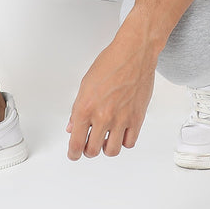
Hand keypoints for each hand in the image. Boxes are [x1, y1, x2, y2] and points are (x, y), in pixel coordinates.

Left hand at [66, 28, 157, 159]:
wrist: (134, 54)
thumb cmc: (110, 62)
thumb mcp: (85, 84)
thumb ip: (77, 108)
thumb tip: (72, 125)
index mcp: (85, 107)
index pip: (76, 142)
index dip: (73, 153)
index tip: (73, 154)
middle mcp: (102, 116)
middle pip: (92, 150)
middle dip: (88, 150)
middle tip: (88, 145)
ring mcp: (121, 119)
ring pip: (111, 151)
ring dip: (106, 148)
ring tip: (105, 140)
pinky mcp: (137, 119)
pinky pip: (129, 143)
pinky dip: (123, 142)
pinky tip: (120, 133)